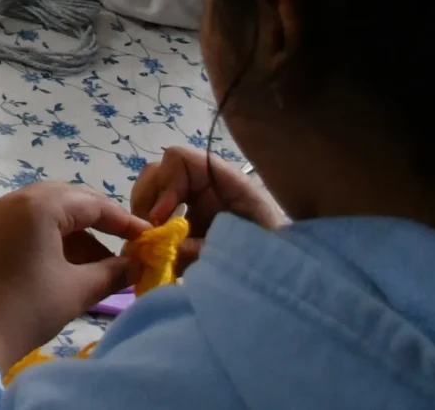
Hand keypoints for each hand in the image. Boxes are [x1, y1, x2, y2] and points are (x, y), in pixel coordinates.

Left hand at [0, 182, 143, 371]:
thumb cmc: (27, 308)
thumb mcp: (77, 290)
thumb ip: (112, 273)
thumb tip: (137, 265)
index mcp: (39, 206)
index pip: (92, 203)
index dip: (124, 221)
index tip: (149, 238)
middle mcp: (15, 200)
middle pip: (68, 200)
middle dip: (100, 222)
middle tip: (127, 245)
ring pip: (47, 212)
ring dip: (76, 232)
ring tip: (101, 264)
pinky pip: (28, 223)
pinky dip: (52, 238)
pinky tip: (69, 265)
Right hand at [129, 145, 284, 262]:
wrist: (289, 276)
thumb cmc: (273, 254)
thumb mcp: (241, 250)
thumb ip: (203, 247)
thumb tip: (164, 248)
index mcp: (223, 180)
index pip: (178, 159)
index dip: (164, 184)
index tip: (160, 218)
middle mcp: (206, 185)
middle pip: (160, 172)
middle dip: (147, 199)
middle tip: (145, 231)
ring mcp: (197, 202)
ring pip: (155, 192)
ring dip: (146, 215)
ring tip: (148, 243)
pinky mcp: (193, 223)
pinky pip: (162, 216)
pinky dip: (152, 230)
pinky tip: (157, 251)